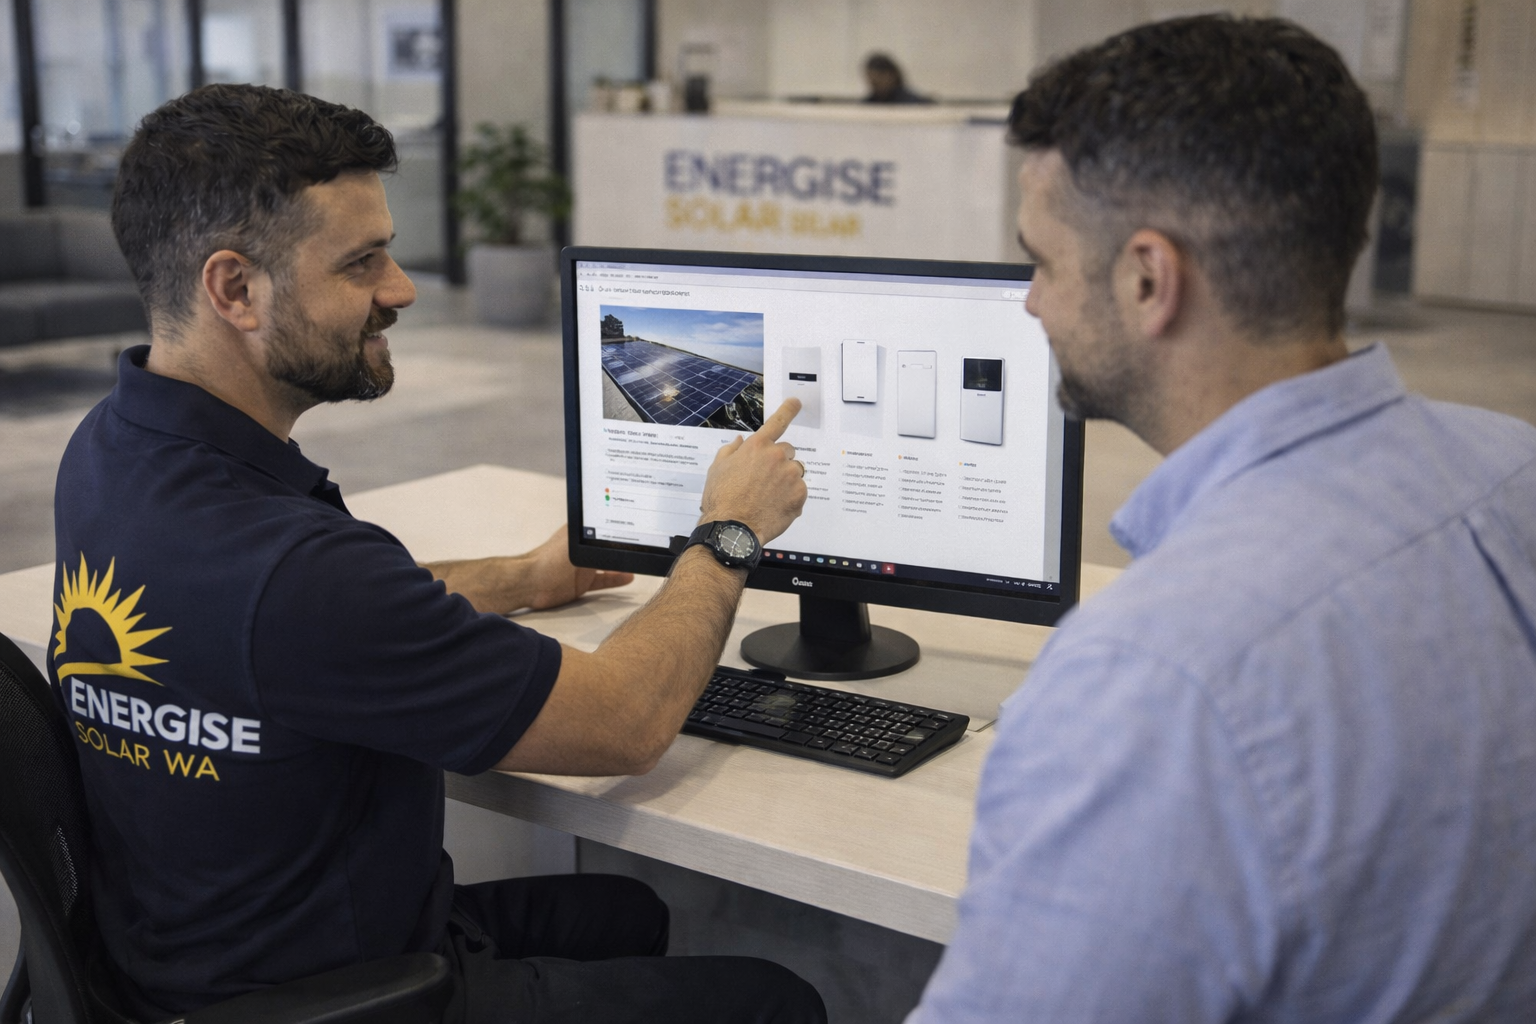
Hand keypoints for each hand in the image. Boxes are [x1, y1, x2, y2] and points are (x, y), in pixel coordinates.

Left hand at [522, 525, 633, 609]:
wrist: (532, 583)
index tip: (635, 526)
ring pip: (608, 564)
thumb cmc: (549, 559)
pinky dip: (616, 579)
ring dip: (622, 563)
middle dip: (623, 546)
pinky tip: (629, 577)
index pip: (604, 526)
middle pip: (608, 546)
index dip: (619, 526)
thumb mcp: (577, 545)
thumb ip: (597, 543)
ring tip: (639, 560)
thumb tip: (615, 538)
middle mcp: (583, 548)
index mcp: (580, 532)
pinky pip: (604, 581)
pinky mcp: (583, 583)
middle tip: (642, 546)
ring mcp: (583, 567)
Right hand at [698, 398, 807, 543]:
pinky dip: (790, 498)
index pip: (777, 421)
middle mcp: (777, 456)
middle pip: (788, 451)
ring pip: (795, 472)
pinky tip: (774, 506)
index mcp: (757, 446)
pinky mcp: (800, 494)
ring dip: (786, 480)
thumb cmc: (721, 499)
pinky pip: (799, 491)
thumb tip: (740, 440)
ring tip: (768, 496)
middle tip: (765, 480)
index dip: (788, 410)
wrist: (732, 528)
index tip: (797, 402)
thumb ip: (731, 450)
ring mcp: (790, 475)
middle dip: (779, 461)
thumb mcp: (717, 469)